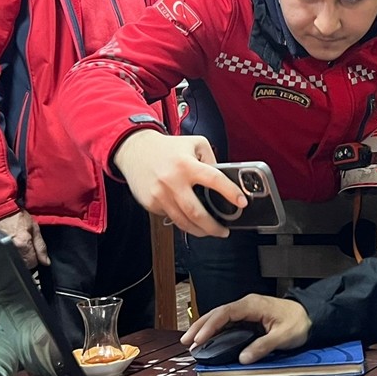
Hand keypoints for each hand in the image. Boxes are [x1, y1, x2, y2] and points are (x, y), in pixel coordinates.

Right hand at [0, 209, 48, 268]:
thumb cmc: (17, 216)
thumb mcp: (34, 227)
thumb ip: (41, 246)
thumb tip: (46, 262)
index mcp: (23, 244)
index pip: (32, 263)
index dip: (35, 258)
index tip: (33, 251)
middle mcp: (12, 250)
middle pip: (23, 265)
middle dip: (26, 259)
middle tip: (26, 247)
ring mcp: (2, 251)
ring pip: (15, 263)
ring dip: (18, 258)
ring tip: (17, 246)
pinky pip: (6, 258)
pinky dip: (9, 255)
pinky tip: (10, 246)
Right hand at [113, 129, 246, 237]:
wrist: (134, 150)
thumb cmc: (167, 148)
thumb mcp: (195, 143)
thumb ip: (212, 159)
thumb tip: (224, 181)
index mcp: (186, 164)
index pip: (214, 180)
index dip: (231, 192)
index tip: (242, 202)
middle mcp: (172, 181)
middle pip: (197, 213)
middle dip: (214, 227)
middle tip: (224, 231)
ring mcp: (160, 195)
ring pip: (184, 222)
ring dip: (200, 230)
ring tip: (209, 231)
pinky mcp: (151, 203)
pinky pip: (171, 217)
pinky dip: (182, 221)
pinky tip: (188, 218)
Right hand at [181, 295, 311, 362]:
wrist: (311, 315)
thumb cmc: (299, 322)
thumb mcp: (283, 336)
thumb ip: (262, 347)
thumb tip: (243, 357)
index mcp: (253, 305)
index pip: (225, 313)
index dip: (210, 326)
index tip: (200, 338)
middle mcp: (247, 305)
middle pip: (217, 313)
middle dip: (200, 326)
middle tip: (187, 341)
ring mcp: (246, 310)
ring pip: (220, 316)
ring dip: (205, 327)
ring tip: (191, 341)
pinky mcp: (248, 316)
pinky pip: (227, 321)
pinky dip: (214, 329)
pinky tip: (207, 337)